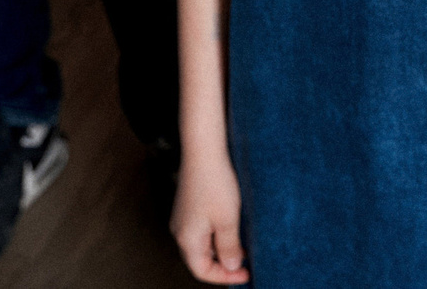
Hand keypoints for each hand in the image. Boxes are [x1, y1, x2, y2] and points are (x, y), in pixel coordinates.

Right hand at [172, 151, 249, 283]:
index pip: (202, 271)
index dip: (226, 277)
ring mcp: (182, 218)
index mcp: (187, 239)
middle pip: (200, 260)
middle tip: (247, 262)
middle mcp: (180, 231)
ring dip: (222, 249)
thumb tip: (231, 267)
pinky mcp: (188, 206)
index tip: (247, 273)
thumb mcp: (228, 220)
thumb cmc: (215, 183)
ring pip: (202, 245)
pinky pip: (201, 230)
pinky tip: (232, 226)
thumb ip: (229, 248)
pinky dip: (217, 235)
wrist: (203, 150)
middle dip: (224, 264)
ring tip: (243, 244)